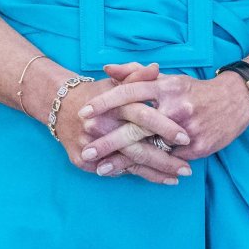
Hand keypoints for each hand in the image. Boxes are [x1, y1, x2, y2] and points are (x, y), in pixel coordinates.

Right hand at [50, 71, 190, 184]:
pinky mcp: (83, 160)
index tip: (186, 137)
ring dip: (156, 172)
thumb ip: (137, 75)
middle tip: (187, 167)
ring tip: (178, 178)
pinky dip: (137, 175)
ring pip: (129, 163)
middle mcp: (101, 125)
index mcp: (114, 105)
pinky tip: (159, 180)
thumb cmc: (98, 93)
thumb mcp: (117, 81)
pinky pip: (116, 171)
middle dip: (164, 158)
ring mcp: (90, 145)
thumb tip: (156, 68)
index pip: (143, 116)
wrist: (61, 107)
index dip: (165, 127)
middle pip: (137, 145)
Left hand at [78, 66, 248, 164]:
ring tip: (101, 170)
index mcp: (167, 86)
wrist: (237, 100)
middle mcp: (176, 106)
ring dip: (123, 161)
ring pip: (150, 148)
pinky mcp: (198, 147)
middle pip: (136, 125)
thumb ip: (136, 73)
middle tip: (85, 151)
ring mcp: (187, 129)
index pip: (131, 92)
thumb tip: (108, 68)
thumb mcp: (169, 78)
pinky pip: (168, 161)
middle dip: (108, 140)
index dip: (106, 102)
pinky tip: (130, 174)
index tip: (84, 113)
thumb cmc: (195, 90)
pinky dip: (148, 168)